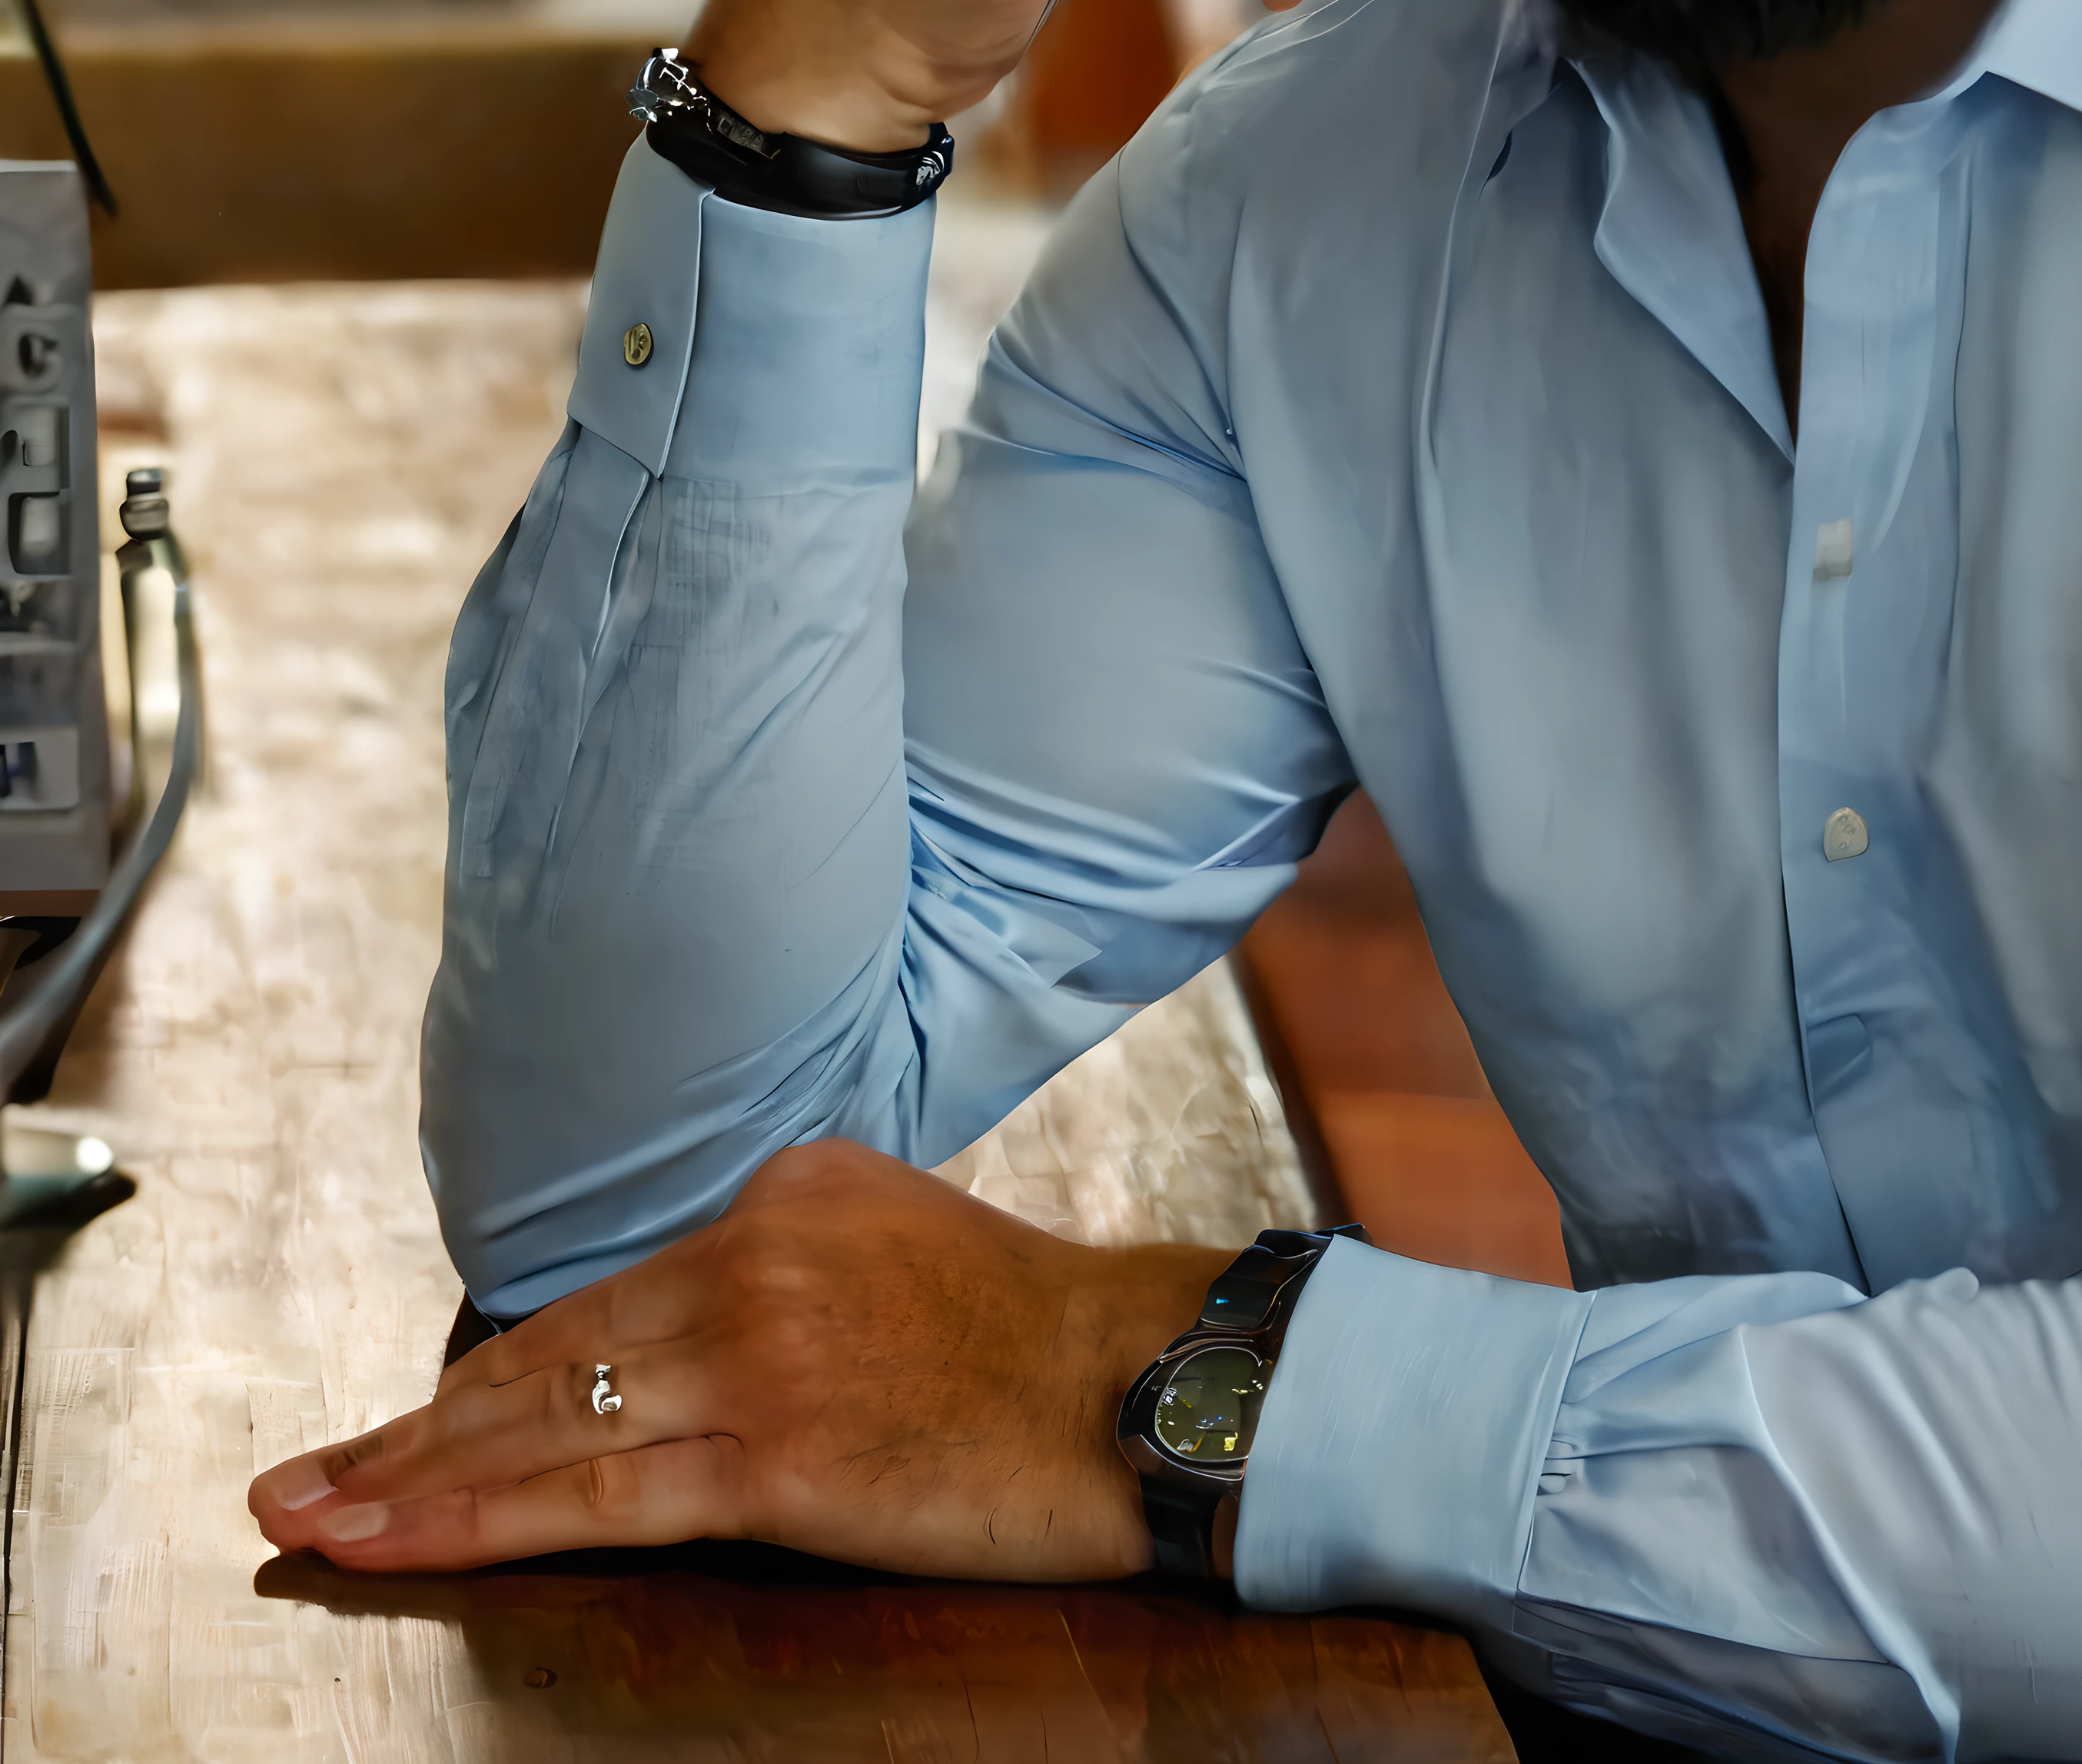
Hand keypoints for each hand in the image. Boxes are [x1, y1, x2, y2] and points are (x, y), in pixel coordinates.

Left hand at [247, 1139, 1216, 1578]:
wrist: (1136, 1380)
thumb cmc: (1033, 1331)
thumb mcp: (900, 1235)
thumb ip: (789, 1261)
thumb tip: (688, 1325)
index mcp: (785, 1191)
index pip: (603, 1297)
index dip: (484, 1370)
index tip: (400, 1418)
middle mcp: (755, 1256)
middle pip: (547, 1358)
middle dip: (405, 1427)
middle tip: (298, 1478)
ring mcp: (761, 1356)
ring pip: (546, 1426)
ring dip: (408, 1479)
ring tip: (309, 1519)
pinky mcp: (777, 1458)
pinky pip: (596, 1500)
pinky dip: (478, 1521)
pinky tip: (400, 1538)